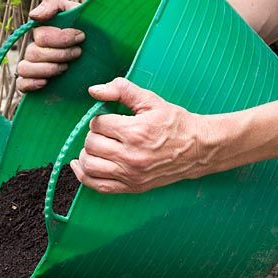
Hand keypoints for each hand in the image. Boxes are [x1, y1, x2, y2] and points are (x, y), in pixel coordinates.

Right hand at [16, 0, 83, 92]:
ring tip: (65, 68)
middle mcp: (35, 50)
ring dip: (46, 69)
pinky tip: (46, 82)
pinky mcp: (32, 84)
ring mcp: (32, 68)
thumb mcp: (75, 12)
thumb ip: (54, 5)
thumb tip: (34, 15)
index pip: (41, 35)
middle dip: (59, 54)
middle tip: (78, 53)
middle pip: (33, 52)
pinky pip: (21, 84)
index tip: (81, 37)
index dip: (61, 38)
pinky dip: (31, 83)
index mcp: (43, 33)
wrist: (100, 60)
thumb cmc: (87, 33)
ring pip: (24, 68)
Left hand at [70, 78, 220, 193]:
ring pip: (90, 165)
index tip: (109, 119)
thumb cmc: (175, 123)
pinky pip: (97, 185)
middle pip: (92, 144)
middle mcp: (131, 156)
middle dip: (93, 135)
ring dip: (86, 154)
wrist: (197, 149)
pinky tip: (79, 165)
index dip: (100, 119)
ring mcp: (130, 174)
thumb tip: (94, 90)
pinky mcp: (131, 187)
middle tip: (103, 132)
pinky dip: (84, 175)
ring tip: (94, 147)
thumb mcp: (151, 101)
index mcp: (135, 132)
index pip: (98, 124)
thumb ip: (122, 91)